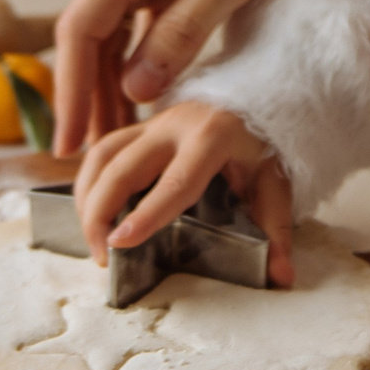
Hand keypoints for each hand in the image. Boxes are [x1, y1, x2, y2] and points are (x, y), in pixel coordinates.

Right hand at [54, 0, 323, 154]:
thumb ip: (185, 29)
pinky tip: (141, 96)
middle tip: (91, 158)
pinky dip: (133, 58)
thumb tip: (136, 85)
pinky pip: (133, 18)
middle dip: (86, 97)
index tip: (70, 143)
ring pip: (109, 30)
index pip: (81, 28)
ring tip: (113, 138)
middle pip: (89, 36)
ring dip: (107, 83)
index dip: (70, 90)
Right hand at [73, 100, 297, 285]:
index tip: (119, 243)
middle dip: (100, 214)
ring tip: (94, 241)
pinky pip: (103, 150)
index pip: (175, 181)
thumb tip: (281, 278)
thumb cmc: (267, 140)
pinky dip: (89, 182)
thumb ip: (276, 229)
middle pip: (121, 167)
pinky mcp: (142, 124)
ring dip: (88, 198)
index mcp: (213, 136)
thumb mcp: (277, 181)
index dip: (146, 214)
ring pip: (101, 154)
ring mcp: (154, 121)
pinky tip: (93, 212)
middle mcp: (176, 123)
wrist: (263, 92)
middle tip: (103, 258)